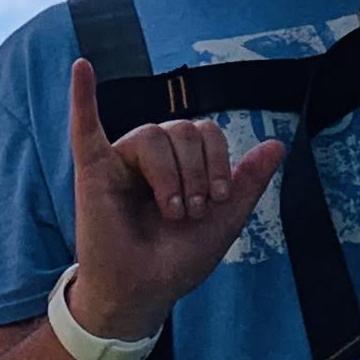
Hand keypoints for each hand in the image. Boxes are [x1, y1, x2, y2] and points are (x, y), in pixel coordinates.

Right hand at [63, 58, 283, 339]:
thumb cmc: (178, 258)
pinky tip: (82, 68)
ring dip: (170, 176)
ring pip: (152, 134)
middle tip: (190, 213)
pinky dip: (82, 96)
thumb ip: (248, 181)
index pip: (204, 130)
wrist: (145, 292)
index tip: (219, 199)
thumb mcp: (225, 219)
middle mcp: (150, 154)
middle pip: (181, 129)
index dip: (218, 160)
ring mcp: (120, 160)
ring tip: (170, 212)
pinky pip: (85, 126)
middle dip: (196, 172)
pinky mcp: (93, 171)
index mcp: (180, 161)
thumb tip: (277, 144)